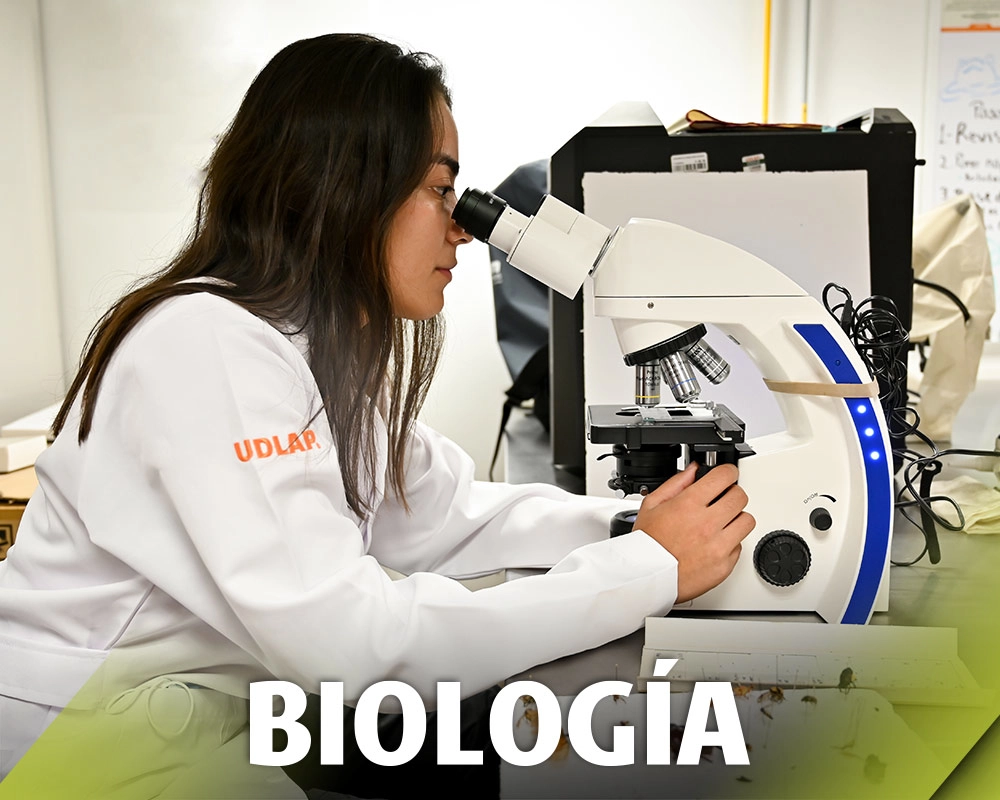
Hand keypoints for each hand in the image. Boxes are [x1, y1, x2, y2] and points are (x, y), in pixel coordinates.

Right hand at [631, 463, 754, 603]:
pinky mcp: (724, 565)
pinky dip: (730, 542)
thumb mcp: (652, 505)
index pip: (724, 476)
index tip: (726, 475)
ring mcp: (718, 546)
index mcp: (689, 505)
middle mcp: (707, 524)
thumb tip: (694, 471)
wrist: (647, 578)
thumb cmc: (647, 545)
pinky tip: (715, 542)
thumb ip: (676, 483)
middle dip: (732, 494)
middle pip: (740, 497)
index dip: (727, 472)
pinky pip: (740, 546)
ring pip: (747, 521)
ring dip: (736, 518)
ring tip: (722, 522)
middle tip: (723, 499)